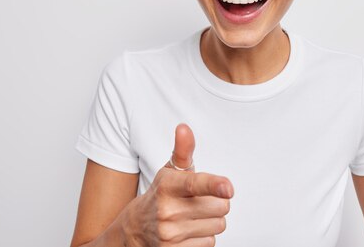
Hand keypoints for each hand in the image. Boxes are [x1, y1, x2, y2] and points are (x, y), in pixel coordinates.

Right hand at [120, 124, 233, 246]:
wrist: (135, 229)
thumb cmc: (161, 195)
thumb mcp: (170, 172)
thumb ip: (182, 150)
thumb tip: (184, 128)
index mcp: (167, 186)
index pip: (195, 184)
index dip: (214, 185)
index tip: (228, 189)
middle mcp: (167, 211)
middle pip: (220, 206)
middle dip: (216, 202)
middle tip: (198, 201)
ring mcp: (170, 234)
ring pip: (218, 225)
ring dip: (211, 221)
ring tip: (192, 217)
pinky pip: (210, 243)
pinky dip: (204, 238)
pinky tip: (188, 232)